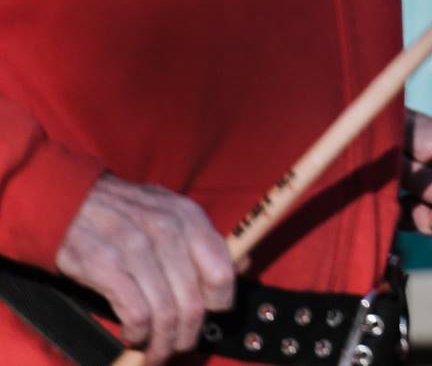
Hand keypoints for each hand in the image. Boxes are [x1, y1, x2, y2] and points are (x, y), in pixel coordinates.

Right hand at [53, 174, 234, 364]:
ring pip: (165, 313)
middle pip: (193, 301)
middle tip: (180, 346)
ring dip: (163, 342)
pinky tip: (135, 335)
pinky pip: (135, 314)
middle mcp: (166, 232)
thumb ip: (204, 240)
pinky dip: (138, 333)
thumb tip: (242, 266)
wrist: (70, 200)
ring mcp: (135, 249)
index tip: (211, 316)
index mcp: (189, 218)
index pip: (221, 271)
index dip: (219, 302)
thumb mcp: (171, 212)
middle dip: (188, 334)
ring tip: (157, 351)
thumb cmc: (126, 212)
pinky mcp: (105, 266)